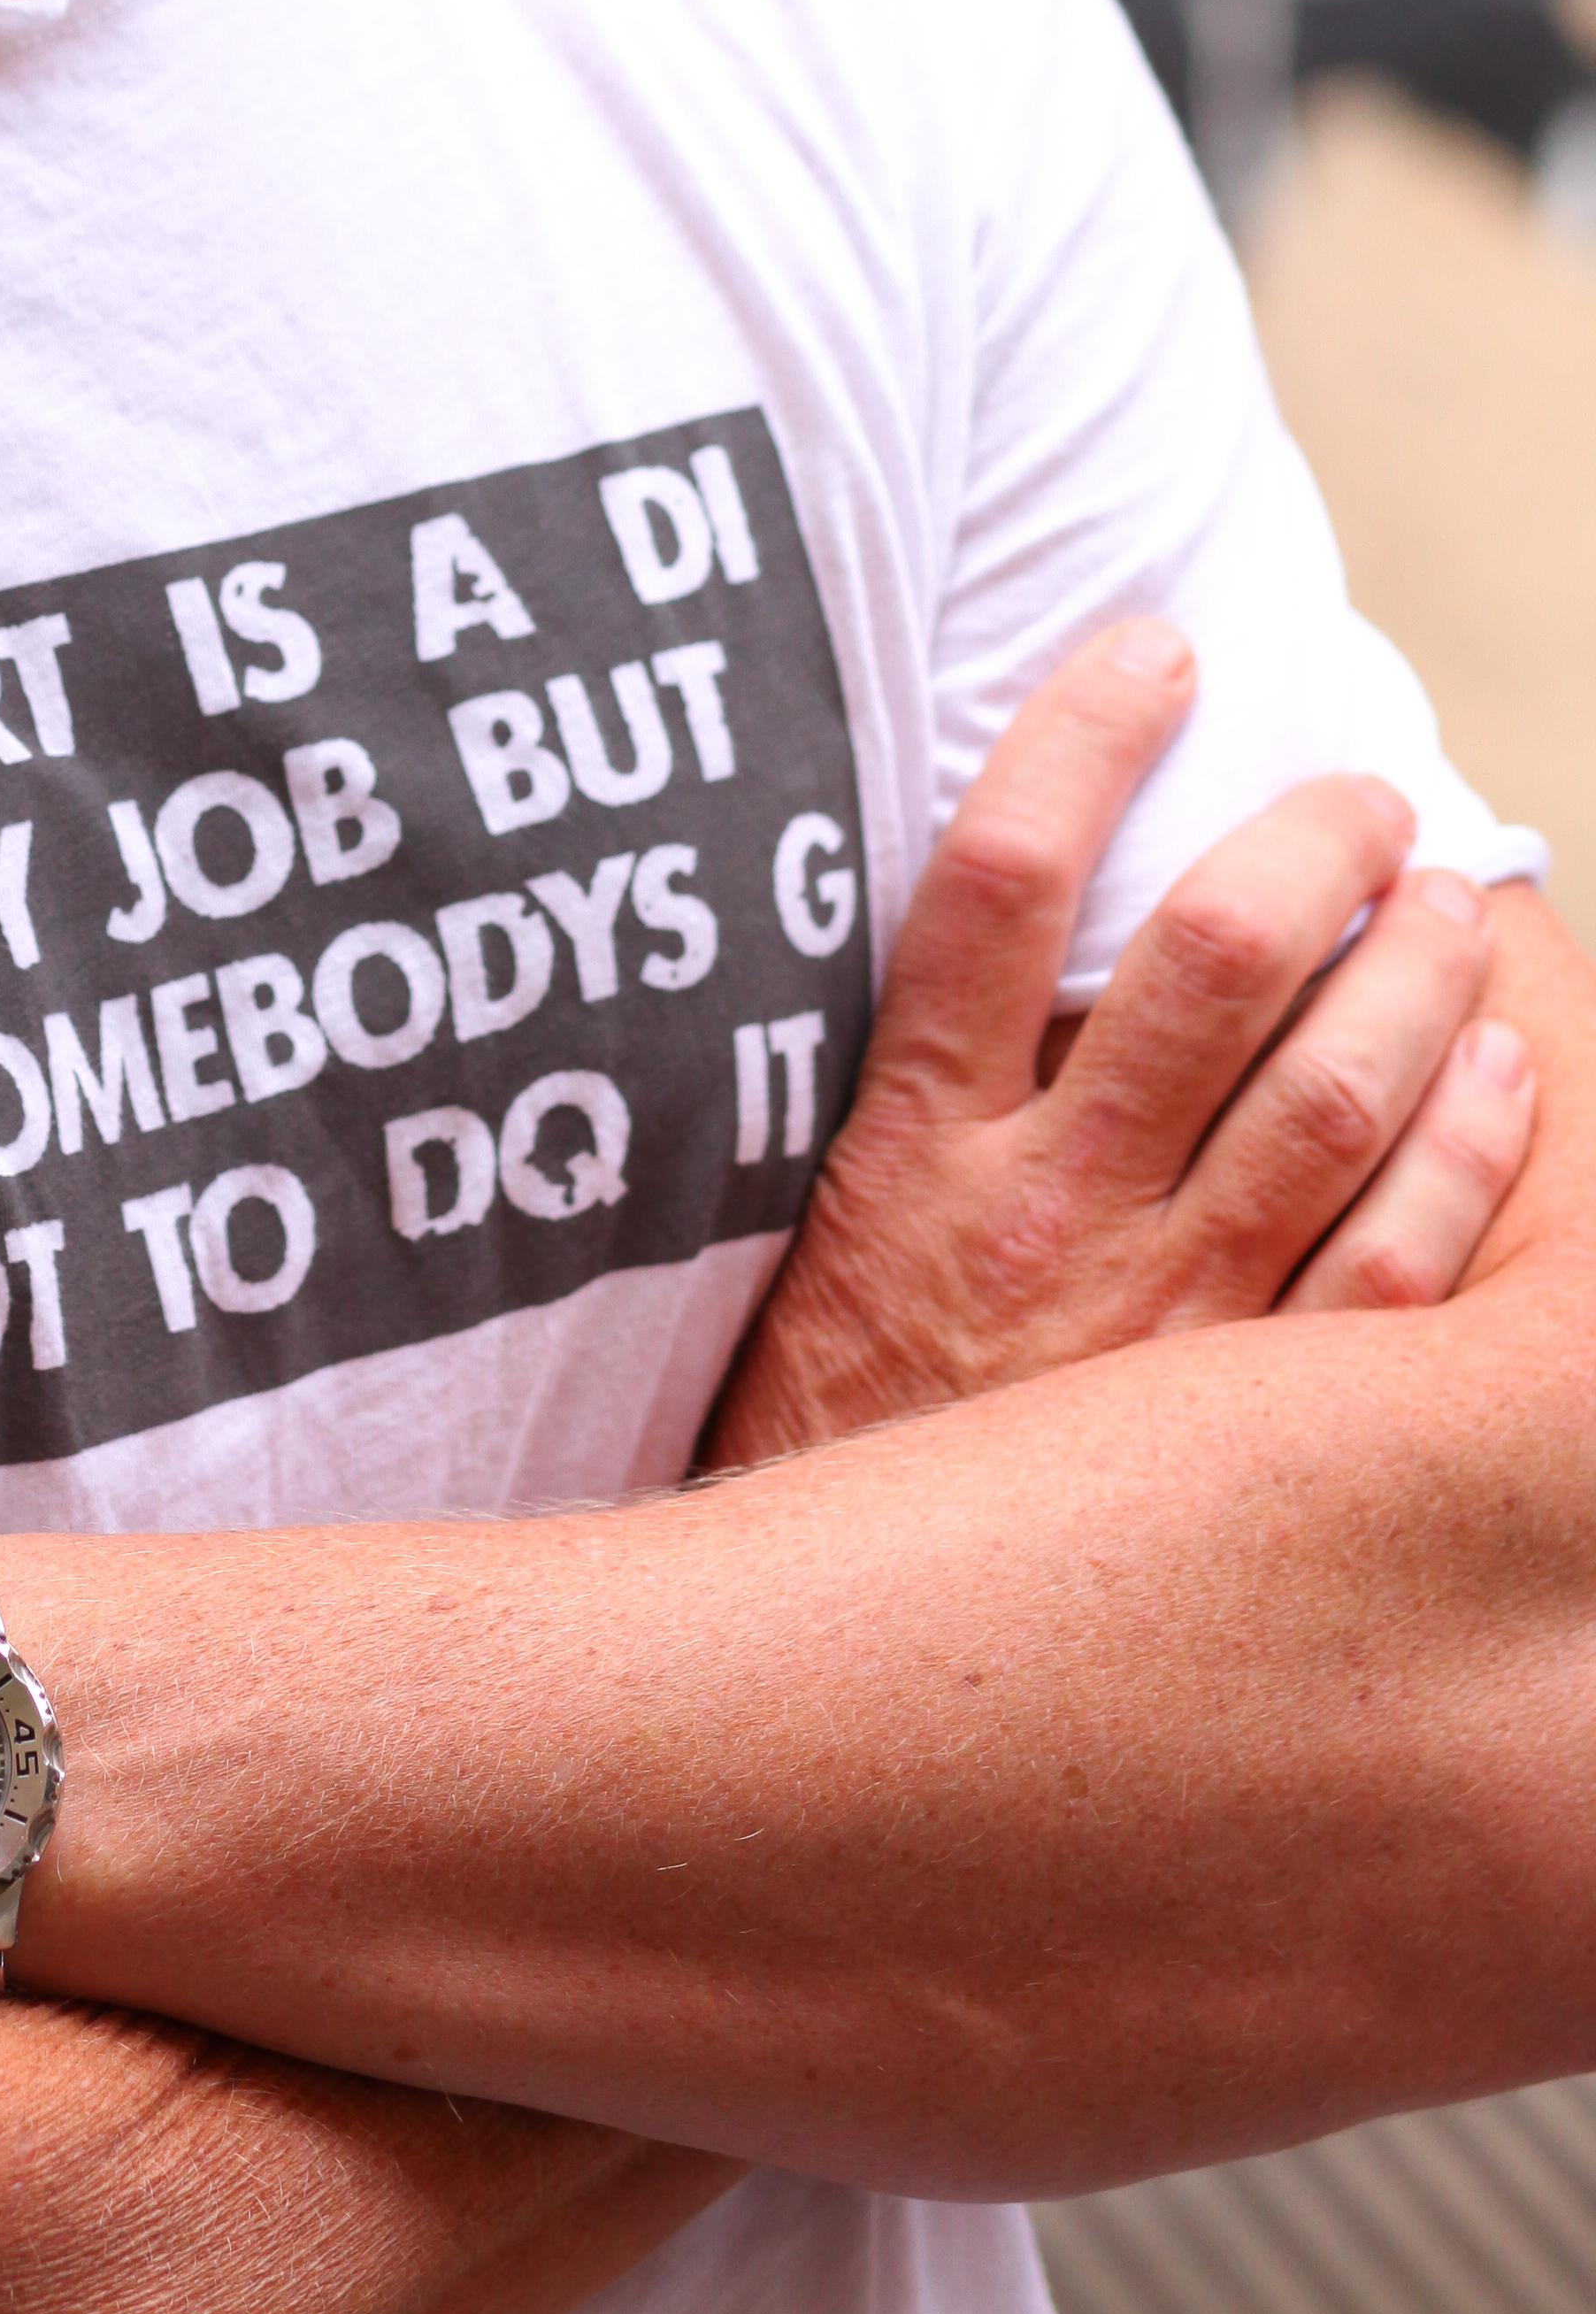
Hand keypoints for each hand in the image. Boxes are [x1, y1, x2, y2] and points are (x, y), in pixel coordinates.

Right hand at [703, 619, 1538, 1469]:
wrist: (809, 1667)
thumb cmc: (827, 1419)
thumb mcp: (812, 1224)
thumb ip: (918, 1082)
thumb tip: (1019, 916)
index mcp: (908, 1142)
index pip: (996, 879)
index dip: (1082, 734)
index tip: (1157, 646)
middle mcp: (1035, 1215)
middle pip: (1205, 962)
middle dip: (1314, 844)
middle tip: (1365, 795)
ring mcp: (1153, 1326)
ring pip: (1329, 1097)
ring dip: (1418, 973)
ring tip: (1454, 902)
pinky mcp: (1241, 1436)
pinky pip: (1392, 1275)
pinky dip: (1468, 1158)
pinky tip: (1504, 1081)